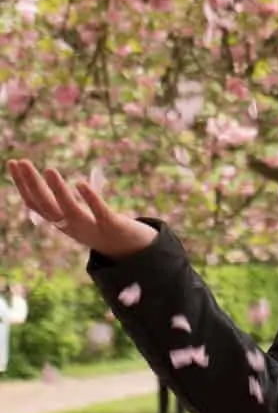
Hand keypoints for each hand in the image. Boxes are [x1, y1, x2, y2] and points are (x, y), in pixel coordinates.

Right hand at [6, 159, 156, 260]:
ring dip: (58, 191)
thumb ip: (65, 201)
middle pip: (46, 206)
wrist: (129, 250)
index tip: (13, 162)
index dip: (23, 185)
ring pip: (70, 210)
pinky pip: (99, 212)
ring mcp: (90, 227)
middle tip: (22, 162)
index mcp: (60, 222)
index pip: (35, 203)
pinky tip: (81, 183)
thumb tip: (50, 176)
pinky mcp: (111, 226)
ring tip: (49, 169)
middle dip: (32, 184)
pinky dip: (90, 199)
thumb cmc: (101, 227)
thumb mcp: (78, 215)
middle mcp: (70, 226)